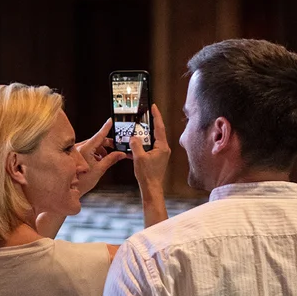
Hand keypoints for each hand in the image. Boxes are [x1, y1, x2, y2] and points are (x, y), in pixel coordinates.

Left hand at [76, 120, 126, 196]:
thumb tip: (121, 153)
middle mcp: (79, 147)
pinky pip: (88, 149)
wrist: (71, 189)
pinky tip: (99, 160)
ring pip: (93, 145)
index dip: (106, 128)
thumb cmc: (83, 181)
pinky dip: (95, 153)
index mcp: (85, 149)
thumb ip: (111, 159)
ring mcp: (77, 150)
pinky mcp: (76, 154)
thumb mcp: (100, 169)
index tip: (110, 121)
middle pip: (97, 141)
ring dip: (101, 150)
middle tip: (117, 149)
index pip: (98, 135)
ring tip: (106, 159)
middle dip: (107, 144)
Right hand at [132, 104, 169, 226]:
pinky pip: (149, 147)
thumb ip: (135, 144)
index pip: (159, 127)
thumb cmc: (147, 175)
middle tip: (142, 116)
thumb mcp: (139, 157)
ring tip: (135, 129)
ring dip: (143, 135)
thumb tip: (133, 137)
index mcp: (162, 146)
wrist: (151, 188)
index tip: (153, 106)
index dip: (156, 115)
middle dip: (148, 124)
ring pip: (151, 140)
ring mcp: (160, 154)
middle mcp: (163, 148)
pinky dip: (142, 145)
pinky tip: (133, 145)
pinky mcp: (156, 158)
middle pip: (155, 132)